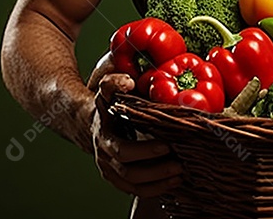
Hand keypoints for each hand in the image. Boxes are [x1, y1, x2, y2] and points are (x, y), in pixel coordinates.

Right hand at [91, 71, 184, 197]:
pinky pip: (135, 190)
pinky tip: (173, 182)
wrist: (93, 121)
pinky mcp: (116, 178)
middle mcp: (104, 153)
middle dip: (156, 167)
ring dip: (157, 181)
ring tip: (180, 173)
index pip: (122, 149)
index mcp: (104, 133)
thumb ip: (114, 83)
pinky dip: (154, 189)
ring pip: (131, 183)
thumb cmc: (109, 104)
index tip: (167, 144)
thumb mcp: (108, 90)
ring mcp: (109, 168)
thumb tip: (128, 82)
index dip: (144, 149)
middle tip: (180, 162)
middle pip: (128, 167)